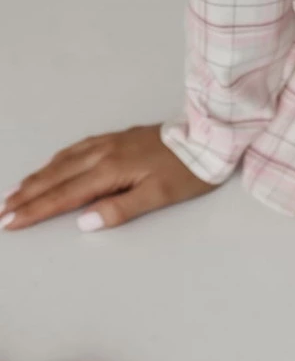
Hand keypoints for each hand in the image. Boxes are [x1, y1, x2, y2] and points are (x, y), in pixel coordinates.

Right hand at [1, 125, 218, 231]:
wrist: (208, 138)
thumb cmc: (189, 171)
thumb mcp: (159, 196)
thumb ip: (121, 209)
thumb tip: (85, 222)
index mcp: (110, 170)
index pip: (64, 196)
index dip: (35, 210)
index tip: (11, 222)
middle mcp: (101, 153)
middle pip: (54, 178)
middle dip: (25, 197)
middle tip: (1, 212)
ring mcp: (106, 143)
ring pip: (60, 162)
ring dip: (35, 179)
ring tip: (15, 194)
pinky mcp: (113, 139)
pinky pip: (73, 151)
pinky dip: (53, 163)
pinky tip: (48, 169)